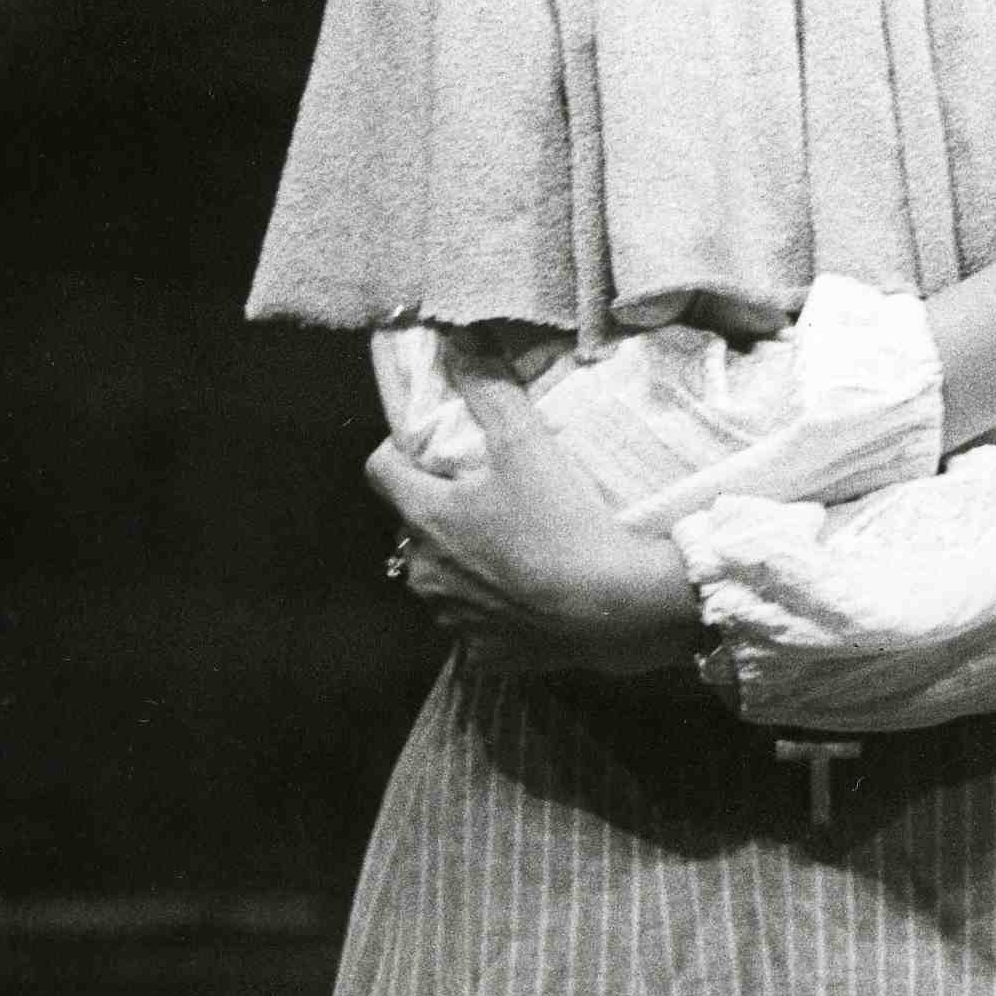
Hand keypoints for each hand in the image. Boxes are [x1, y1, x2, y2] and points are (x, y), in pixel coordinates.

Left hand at [366, 338, 700, 675]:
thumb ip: (488, 387)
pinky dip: (496, 607)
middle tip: (493, 493)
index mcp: (426, 516)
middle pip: (416, 525)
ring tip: (519, 543)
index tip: (434, 447)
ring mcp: (452, 618)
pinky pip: (477, 623)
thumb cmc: (563, 521)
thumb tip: (457, 341)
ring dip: (468, 560)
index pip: (380, 470)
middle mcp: (424, 572)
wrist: (615, 606)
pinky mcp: (484, 654)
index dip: (401, 451)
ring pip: (445, 577)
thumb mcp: (527, 442)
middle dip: (444, 508)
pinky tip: (532, 592)